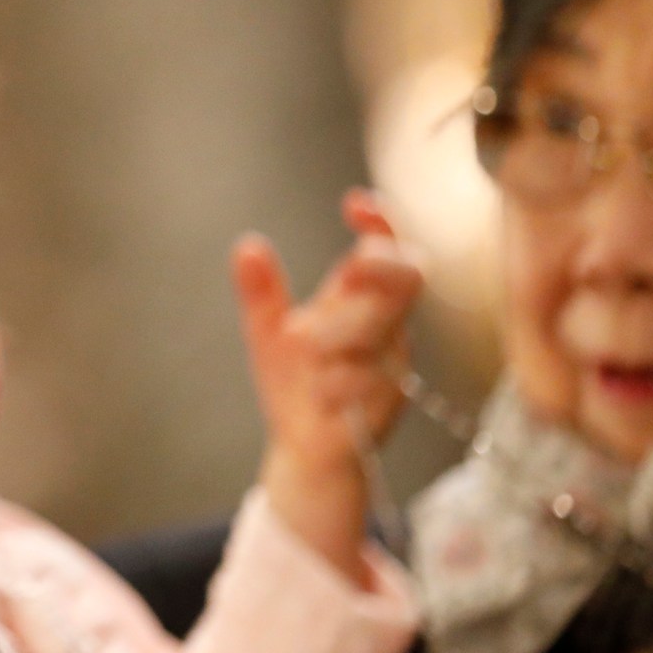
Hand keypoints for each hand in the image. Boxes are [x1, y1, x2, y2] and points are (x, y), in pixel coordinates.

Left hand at [231, 189, 422, 584]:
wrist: (307, 449)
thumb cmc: (295, 384)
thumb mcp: (268, 333)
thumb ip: (262, 292)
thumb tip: (248, 245)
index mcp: (356, 302)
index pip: (386, 250)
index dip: (381, 223)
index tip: (354, 204)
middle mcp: (383, 328)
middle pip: (404, 283)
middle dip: (379, 274)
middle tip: (350, 271)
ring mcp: (391, 366)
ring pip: (386, 335)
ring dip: (347, 333)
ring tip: (310, 347)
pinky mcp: (388, 405)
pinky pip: (373, 385)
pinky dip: (342, 383)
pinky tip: (320, 391)